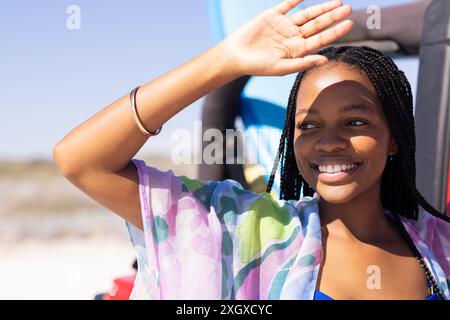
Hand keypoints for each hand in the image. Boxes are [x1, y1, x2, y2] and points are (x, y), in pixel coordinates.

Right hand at [220, 0, 353, 76]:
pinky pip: (288, 4)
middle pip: (317, 25)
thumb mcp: (281, 68)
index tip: (350, 24)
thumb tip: (325, 60)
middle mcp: (293, 37)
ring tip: (337, 2)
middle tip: (348, 9)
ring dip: (321, 8)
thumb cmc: (257, 66)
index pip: (321, 39)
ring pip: (307, 15)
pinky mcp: (272, 15)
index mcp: (297, 50)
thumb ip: (303, 63)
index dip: (335, 32)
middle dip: (333, 17)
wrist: (235, 56)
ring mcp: (284, 25)